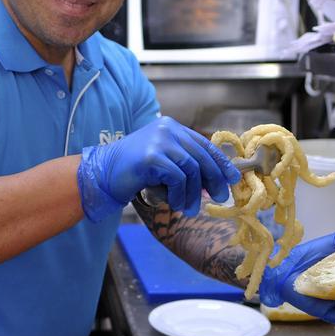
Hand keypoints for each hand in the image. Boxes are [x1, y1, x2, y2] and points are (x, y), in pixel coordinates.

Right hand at [76, 116, 240, 221]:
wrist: (102, 173)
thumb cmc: (133, 171)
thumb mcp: (163, 163)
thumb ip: (186, 165)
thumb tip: (217, 181)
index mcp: (171, 127)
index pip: (204, 144)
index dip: (221, 162)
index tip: (232, 179)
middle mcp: (167, 129)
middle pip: (202, 156)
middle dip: (214, 180)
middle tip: (220, 198)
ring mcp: (159, 141)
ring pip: (192, 169)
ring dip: (194, 193)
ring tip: (189, 208)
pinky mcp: (152, 157)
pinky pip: (178, 178)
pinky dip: (178, 194)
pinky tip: (173, 203)